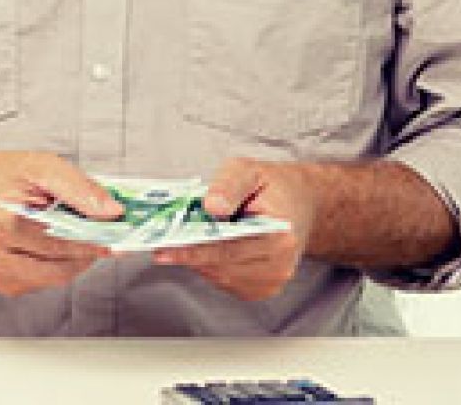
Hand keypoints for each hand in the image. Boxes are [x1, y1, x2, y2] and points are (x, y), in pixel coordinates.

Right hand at [0, 150, 120, 296]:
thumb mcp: (41, 167)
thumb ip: (79, 188)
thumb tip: (111, 211)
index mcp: (3, 224)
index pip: (62, 244)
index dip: (93, 242)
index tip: (114, 238)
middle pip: (61, 268)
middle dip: (86, 252)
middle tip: (102, 236)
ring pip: (55, 278)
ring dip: (72, 260)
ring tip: (74, 235)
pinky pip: (42, 281)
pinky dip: (54, 265)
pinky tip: (49, 244)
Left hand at [153, 157, 315, 300]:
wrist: (302, 205)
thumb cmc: (272, 187)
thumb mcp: (248, 171)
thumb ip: (229, 185)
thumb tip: (212, 206)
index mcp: (279, 234)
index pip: (227, 248)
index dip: (192, 250)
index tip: (162, 250)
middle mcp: (280, 265)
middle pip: (220, 265)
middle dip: (188, 253)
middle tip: (158, 241)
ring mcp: (273, 281)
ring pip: (220, 276)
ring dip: (198, 260)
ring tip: (180, 240)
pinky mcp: (263, 289)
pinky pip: (226, 281)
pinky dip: (210, 266)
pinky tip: (206, 247)